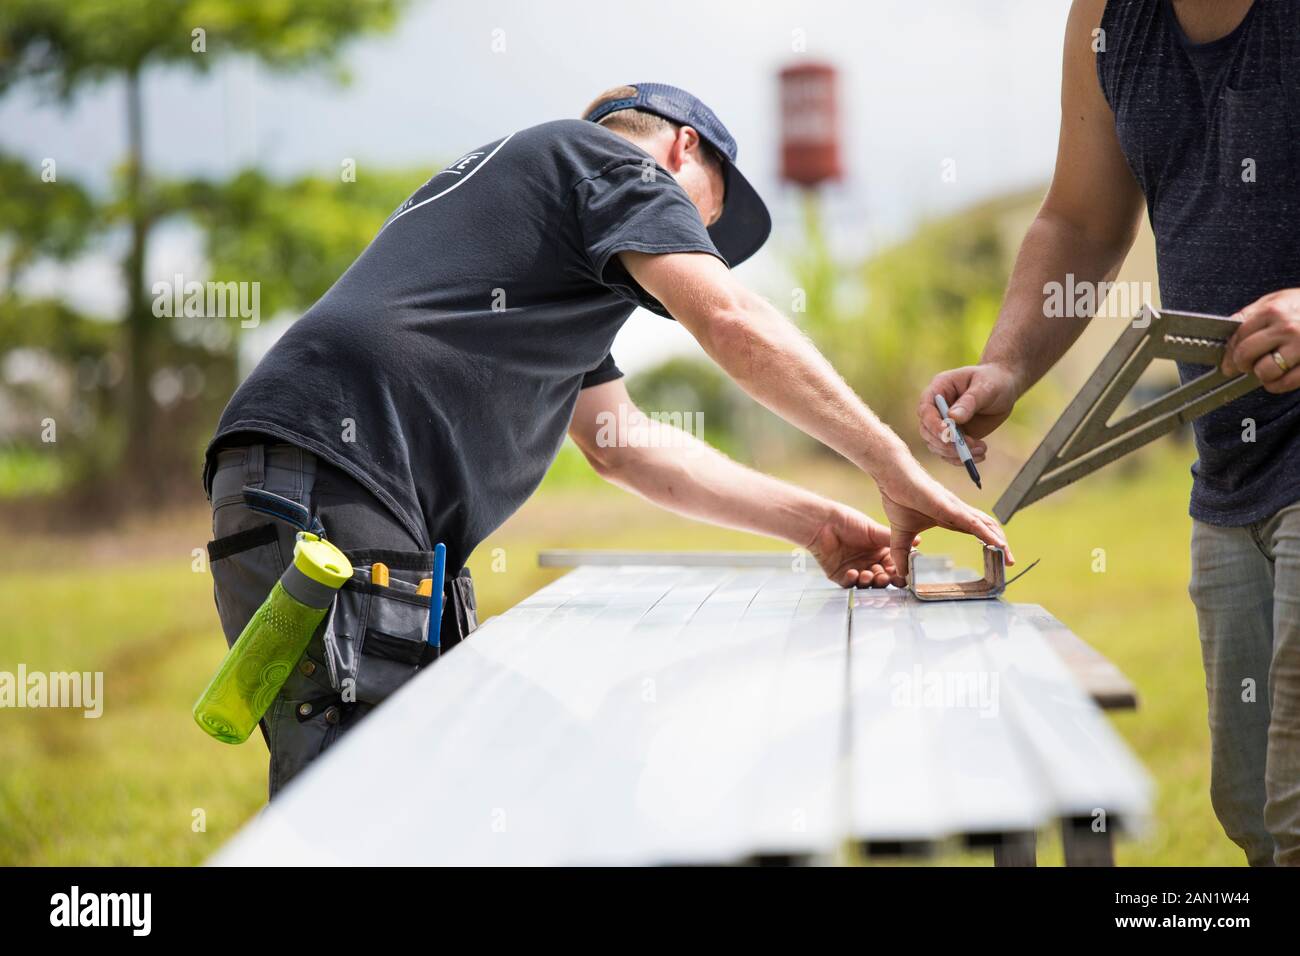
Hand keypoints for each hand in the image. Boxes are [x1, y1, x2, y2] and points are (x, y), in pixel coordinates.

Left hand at [806, 506, 899, 588]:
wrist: (823, 522)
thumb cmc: (848, 521)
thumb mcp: (874, 531)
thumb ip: (894, 540)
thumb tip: (917, 541)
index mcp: (879, 552)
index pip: (892, 567)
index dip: (897, 572)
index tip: (901, 576)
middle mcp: (868, 563)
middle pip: (881, 578)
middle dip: (884, 579)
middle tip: (884, 577)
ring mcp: (855, 570)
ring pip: (866, 584)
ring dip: (869, 581)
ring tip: (868, 573)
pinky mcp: (840, 575)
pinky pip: (848, 584)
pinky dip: (852, 580)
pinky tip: (854, 572)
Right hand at [877, 457, 1012, 586]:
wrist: (892, 477)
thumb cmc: (898, 498)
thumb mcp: (900, 535)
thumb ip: (902, 555)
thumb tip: (902, 575)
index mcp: (949, 518)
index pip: (976, 531)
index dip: (989, 543)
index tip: (997, 557)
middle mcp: (958, 513)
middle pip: (987, 528)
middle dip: (1000, 545)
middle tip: (1008, 562)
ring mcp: (956, 509)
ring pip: (986, 525)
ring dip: (999, 541)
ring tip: (1008, 557)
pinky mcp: (951, 507)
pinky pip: (974, 523)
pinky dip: (988, 535)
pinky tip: (999, 545)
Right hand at [917, 363, 1020, 464]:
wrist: (1004, 388)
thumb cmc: (993, 381)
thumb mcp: (985, 387)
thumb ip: (969, 402)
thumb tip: (952, 418)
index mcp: (938, 389)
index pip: (925, 409)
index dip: (933, 424)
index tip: (948, 434)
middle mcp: (936, 409)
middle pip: (927, 431)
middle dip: (944, 443)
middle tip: (966, 447)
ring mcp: (944, 424)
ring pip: (937, 446)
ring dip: (956, 453)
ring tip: (981, 449)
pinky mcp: (954, 437)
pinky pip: (950, 453)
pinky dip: (962, 458)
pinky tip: (981, 454)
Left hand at [1222, 290, 1299, 392]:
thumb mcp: (1281, 300)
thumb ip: (1253, 313)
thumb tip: (1229, 329)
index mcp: (1274, 309)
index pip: (1238, 335)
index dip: (1230, 351)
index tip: (1228, 360)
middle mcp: (1286, 327)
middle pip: (1246, 354)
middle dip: (1241, 364)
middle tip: (1246, 366)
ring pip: (1264, 371)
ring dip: (1261, 375)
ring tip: (1267, 369)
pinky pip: (1284, 383)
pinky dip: (1276, 385)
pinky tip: (1278, 379)